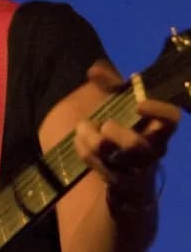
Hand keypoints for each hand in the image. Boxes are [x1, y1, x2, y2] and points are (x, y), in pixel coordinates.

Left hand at [74, 60, 180, 200]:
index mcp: (158, 127)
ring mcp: (135, 169)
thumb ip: (109, 82)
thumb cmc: (124, 125)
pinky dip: (85, 152)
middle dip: (112, 132)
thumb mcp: (118, 100)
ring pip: (113, 158)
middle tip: (103, 123)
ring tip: (82, 128)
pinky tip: (79, 141)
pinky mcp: (118, 181)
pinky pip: (100, 168)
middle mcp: (151, 150)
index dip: (158, 111)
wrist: (121, 164)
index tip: (138, 104)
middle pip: (134, 146)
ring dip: (92, 140)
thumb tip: (94, 70)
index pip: (172, 119)